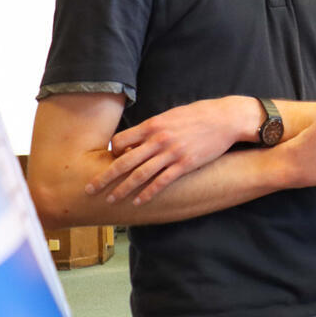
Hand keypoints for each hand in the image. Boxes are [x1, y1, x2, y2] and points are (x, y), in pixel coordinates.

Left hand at [89, 96, 256, 204]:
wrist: (225, 118)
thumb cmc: (199, 114)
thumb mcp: (171, 115)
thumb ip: (154, 127)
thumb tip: (140, 136)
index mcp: (152, 125)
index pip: (120, 141)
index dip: (111, 153)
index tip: (108, 161)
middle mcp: (158, 140)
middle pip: (124, 161)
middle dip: (104, 177)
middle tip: (90, 189)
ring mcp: (171, 153)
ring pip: (140, 175)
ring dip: (123, 189)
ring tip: (111, 200)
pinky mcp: (185, 164)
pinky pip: (162, 181)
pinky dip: (148, 193)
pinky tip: (139, 201)